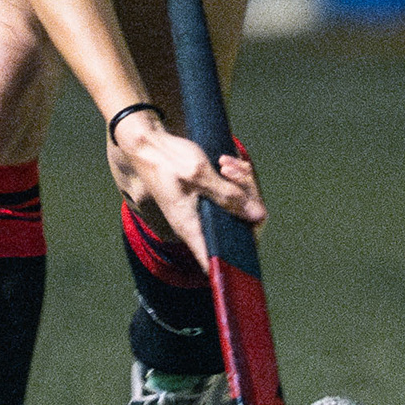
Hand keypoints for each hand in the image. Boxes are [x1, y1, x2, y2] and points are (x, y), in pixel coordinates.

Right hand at [107, 113, 263, 272]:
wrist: (147, 143)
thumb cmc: (167, 160)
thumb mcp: (199, 175)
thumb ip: (228, 196)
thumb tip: (257, 215)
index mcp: (192, 227)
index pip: (218, 260)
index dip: (238, 260)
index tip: (253, 241)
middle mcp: (199, 223)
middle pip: (240, 223)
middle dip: (247, 196)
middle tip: (232, 171)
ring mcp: (205, 209)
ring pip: (239, 204)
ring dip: (240, 181)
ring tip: (225, 163)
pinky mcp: (208, 196)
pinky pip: (231, 192)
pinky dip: (234, 177)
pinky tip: (224, 161)